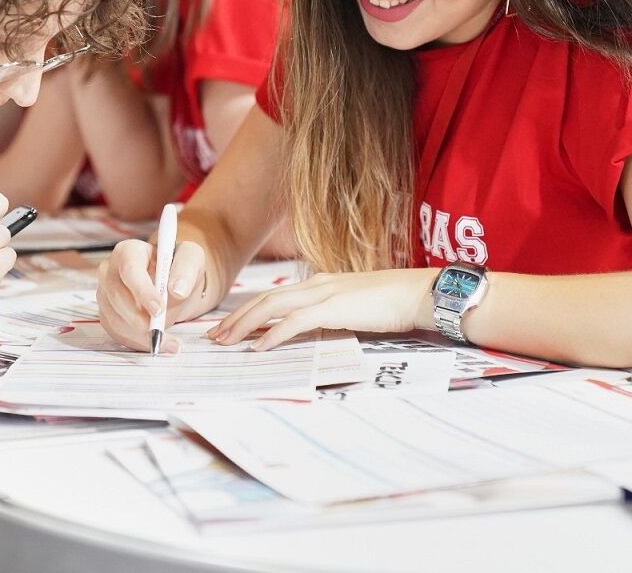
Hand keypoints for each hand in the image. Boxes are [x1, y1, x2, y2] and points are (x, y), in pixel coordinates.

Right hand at [96, 238, 211, 351]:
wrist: (173, 284)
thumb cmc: (178, 267)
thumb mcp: (191, 259)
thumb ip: (186, 269)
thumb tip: (177, 289)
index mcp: (128, 251)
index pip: (129, 270)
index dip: (142, 291)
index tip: (159, 309)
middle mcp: (110, 270)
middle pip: (117, 296)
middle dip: (139, 317)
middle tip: (161, 330)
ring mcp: (105, 293)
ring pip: (115, 318)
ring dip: (140, 334)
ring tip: (168, 341)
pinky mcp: (107, 313)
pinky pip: (117, 331)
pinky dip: (138, 342)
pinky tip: (159, 342)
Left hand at [207, 268, 437, 350]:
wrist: (418, 294)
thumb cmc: (392, 303)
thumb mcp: (353, 309)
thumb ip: (330, 316)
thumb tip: (312, 332)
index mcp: (318, 284)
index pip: (273, 297)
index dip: (247, 312)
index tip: (228, 328)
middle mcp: (315, 285)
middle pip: (264, 300)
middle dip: (235, 319)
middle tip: (213, 337)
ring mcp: (323, 294)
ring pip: (272, 308)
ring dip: (245, 325)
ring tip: (226, 341)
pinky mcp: (333, 308)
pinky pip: (295, 322)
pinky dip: (273, 334)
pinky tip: (259, 347)